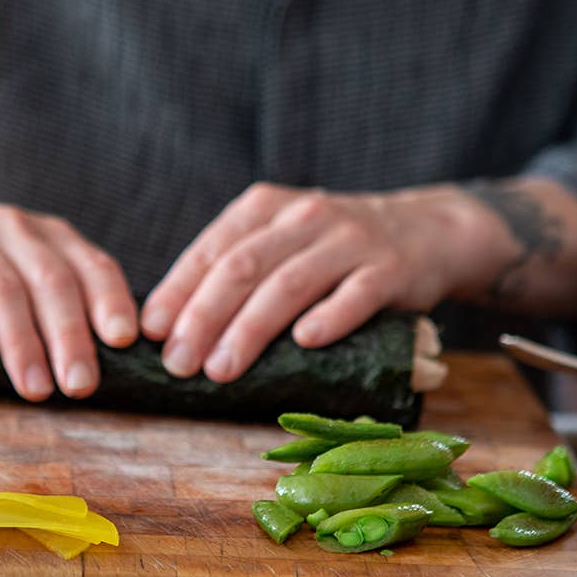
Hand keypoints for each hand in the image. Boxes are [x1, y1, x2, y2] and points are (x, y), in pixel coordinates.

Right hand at [0, 176, 137, 400]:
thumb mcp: (15, 263)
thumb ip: (49, 298)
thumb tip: (93, 364)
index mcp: (43, 234)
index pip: (89, 264)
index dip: (110, 300)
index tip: (123, 341)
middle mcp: (9, 227)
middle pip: (49, 281)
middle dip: (69, 336)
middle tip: (80, 385)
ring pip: (0, 286)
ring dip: (20, 341)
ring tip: (34, 387)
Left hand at [140, 183, 480, 381]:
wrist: (427, 231)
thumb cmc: (333, 250)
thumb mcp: (280, 241)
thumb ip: (234, 270)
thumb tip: (168, 325)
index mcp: (265, 208)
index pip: (211, 250)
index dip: (177, 291)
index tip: (150, 333)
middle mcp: (304, 216)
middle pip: (243, 267)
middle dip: (204, 318)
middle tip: (179, 364)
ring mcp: (350, 240)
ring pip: (290, 283)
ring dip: (251, 329)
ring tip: (221, 369)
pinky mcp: (391, 269)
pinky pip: (357, 293)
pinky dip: (330, 317)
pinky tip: (305, 343)